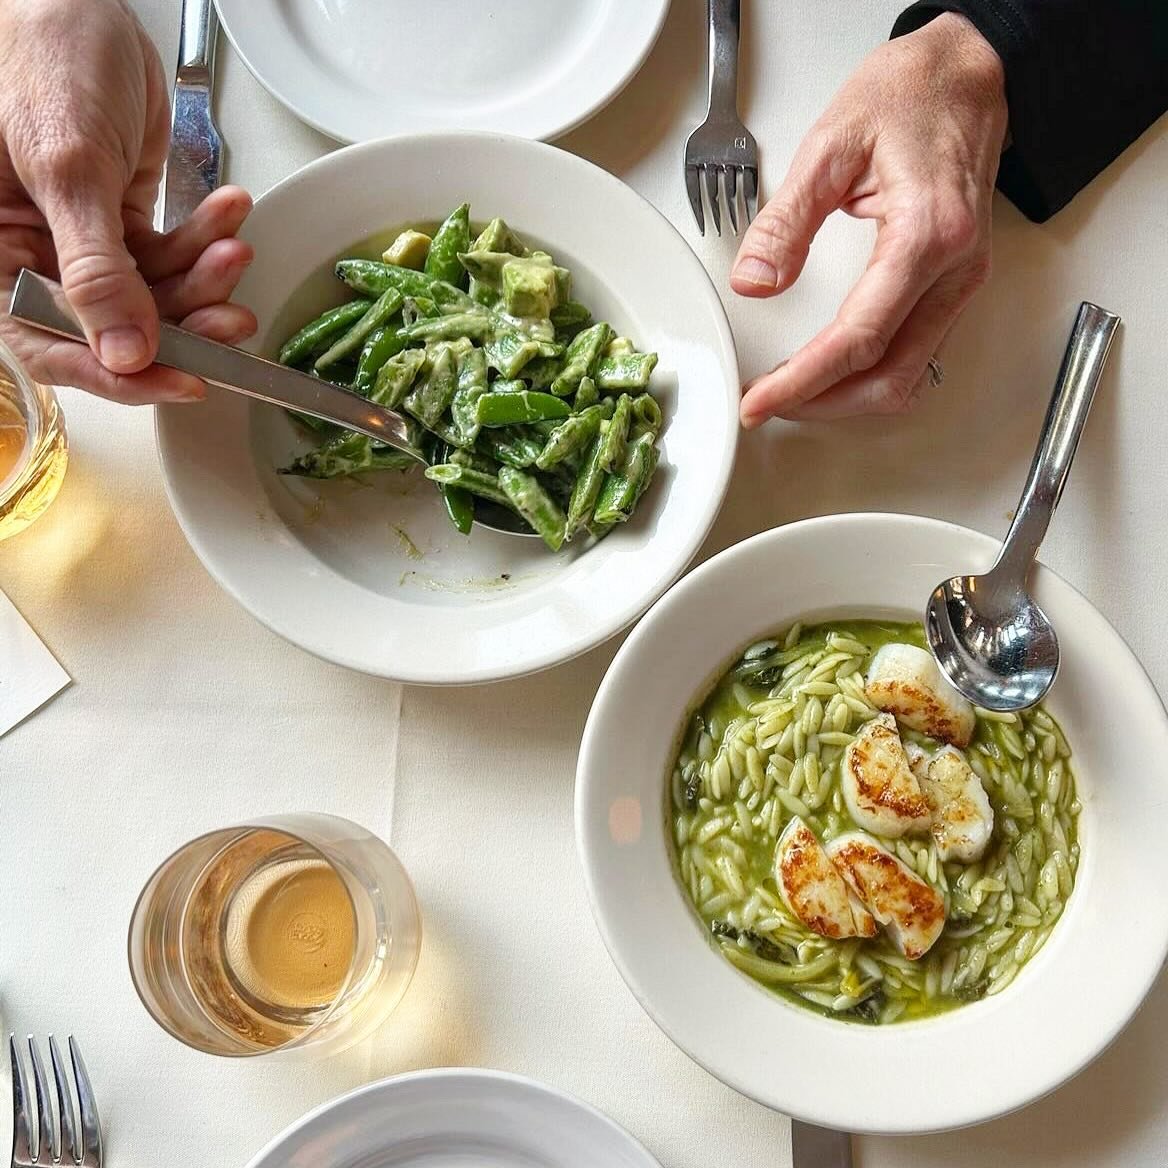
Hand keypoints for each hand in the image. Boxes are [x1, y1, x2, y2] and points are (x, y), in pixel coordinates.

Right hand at [0, 0, 256, 403]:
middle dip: (183, 323)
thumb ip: (96, 270)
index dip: (119, 375)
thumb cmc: (43, 60)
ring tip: (236, 248)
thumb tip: (125, 355)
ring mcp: (81, 242)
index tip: (184, 380)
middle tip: (233, 317)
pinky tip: (229, 212)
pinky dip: (203, 238)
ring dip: (204, 277)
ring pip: (153, 294)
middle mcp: (35, 258)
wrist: (73, 2)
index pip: (50, 347)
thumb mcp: (66, 169)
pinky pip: (169, 252)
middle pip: (115, 328)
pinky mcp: (119, 220)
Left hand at [731, 13, 1007, 423]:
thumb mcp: (830, 147)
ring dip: (846, 398)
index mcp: (927, 234)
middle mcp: (956, 270)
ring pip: (907, 376)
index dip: (803, 381)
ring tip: (791, 391)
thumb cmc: (909, 96)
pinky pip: (916, 354)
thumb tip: (755, 284)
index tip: (759, 401)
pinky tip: (830, 369)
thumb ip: (786, 222)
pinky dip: (870, 375)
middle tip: (766, 403)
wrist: (965, 73)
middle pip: (888, 376)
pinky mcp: (957, 285)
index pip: (859, 339)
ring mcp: (963, 282)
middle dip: (822, 403)